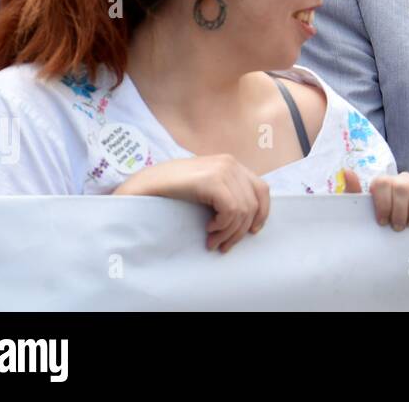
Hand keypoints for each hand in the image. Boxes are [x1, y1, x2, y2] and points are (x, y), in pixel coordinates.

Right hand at [115, 155, 269, 252]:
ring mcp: (223, 169)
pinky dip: (223, 225)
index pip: (262, 189)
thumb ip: (227, 193)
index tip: (252, 231)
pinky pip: (231, 210)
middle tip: (224, 245)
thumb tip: (249, 218)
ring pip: (243, 210)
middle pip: (253, 203)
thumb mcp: (206, 188)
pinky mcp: (212, 180)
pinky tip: (208, 228)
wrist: (147, 184)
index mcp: (232, 164)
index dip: (262, 213)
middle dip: (240, 230)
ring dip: (229, 232)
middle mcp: (231, 164)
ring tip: (213, 241)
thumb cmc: (173, 191)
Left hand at [340, 170, 408, 230]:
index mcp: (384, 184)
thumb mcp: (363, 213)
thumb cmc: (381, 225)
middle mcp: (402, 181)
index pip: (381, 182)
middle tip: (399, 226)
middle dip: (399, 210)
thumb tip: (346, 171)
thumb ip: (353, 194)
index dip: (382, 203)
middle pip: (400, 185)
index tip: (382, 222)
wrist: (401, 239)